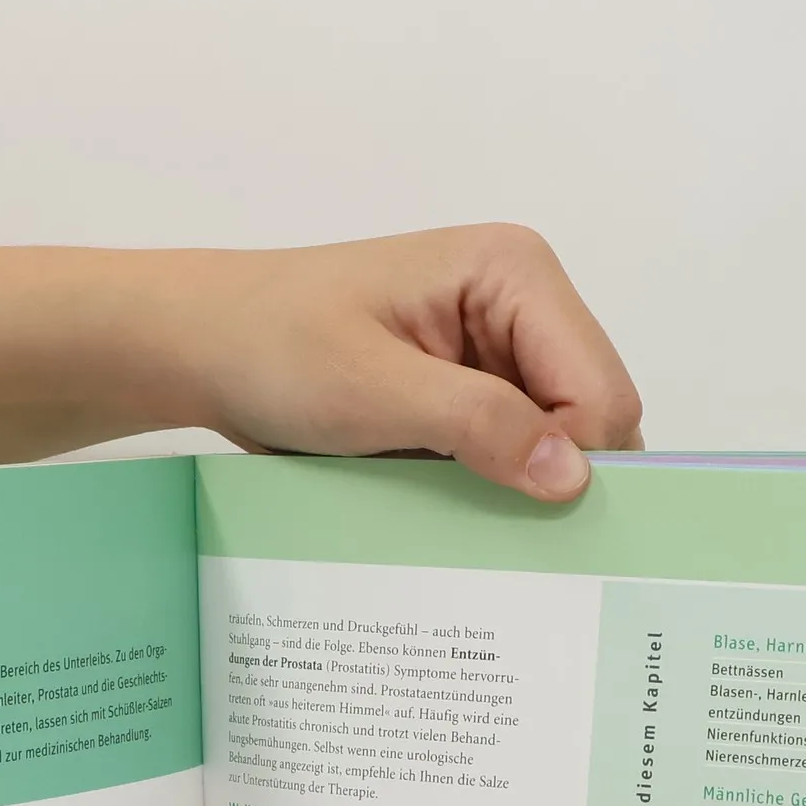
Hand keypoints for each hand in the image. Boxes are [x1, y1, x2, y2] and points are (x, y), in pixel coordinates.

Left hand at [162, 224, 642, 502]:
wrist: (205, 347)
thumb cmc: (275, 348)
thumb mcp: (373, 390)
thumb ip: (478, 424)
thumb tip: (571, 476)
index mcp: (517, 272)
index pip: (600, 391)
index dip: (575, 463)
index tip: (520, 518)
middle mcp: (523, 305)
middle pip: (590, 419)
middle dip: (552, 478)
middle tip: (493, 534)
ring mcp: (497, 351)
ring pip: (553, 446)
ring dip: (516, 490)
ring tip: (460, 523)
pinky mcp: (469, 391)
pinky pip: (508, 454)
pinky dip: (486, 489)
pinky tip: (445, 510)